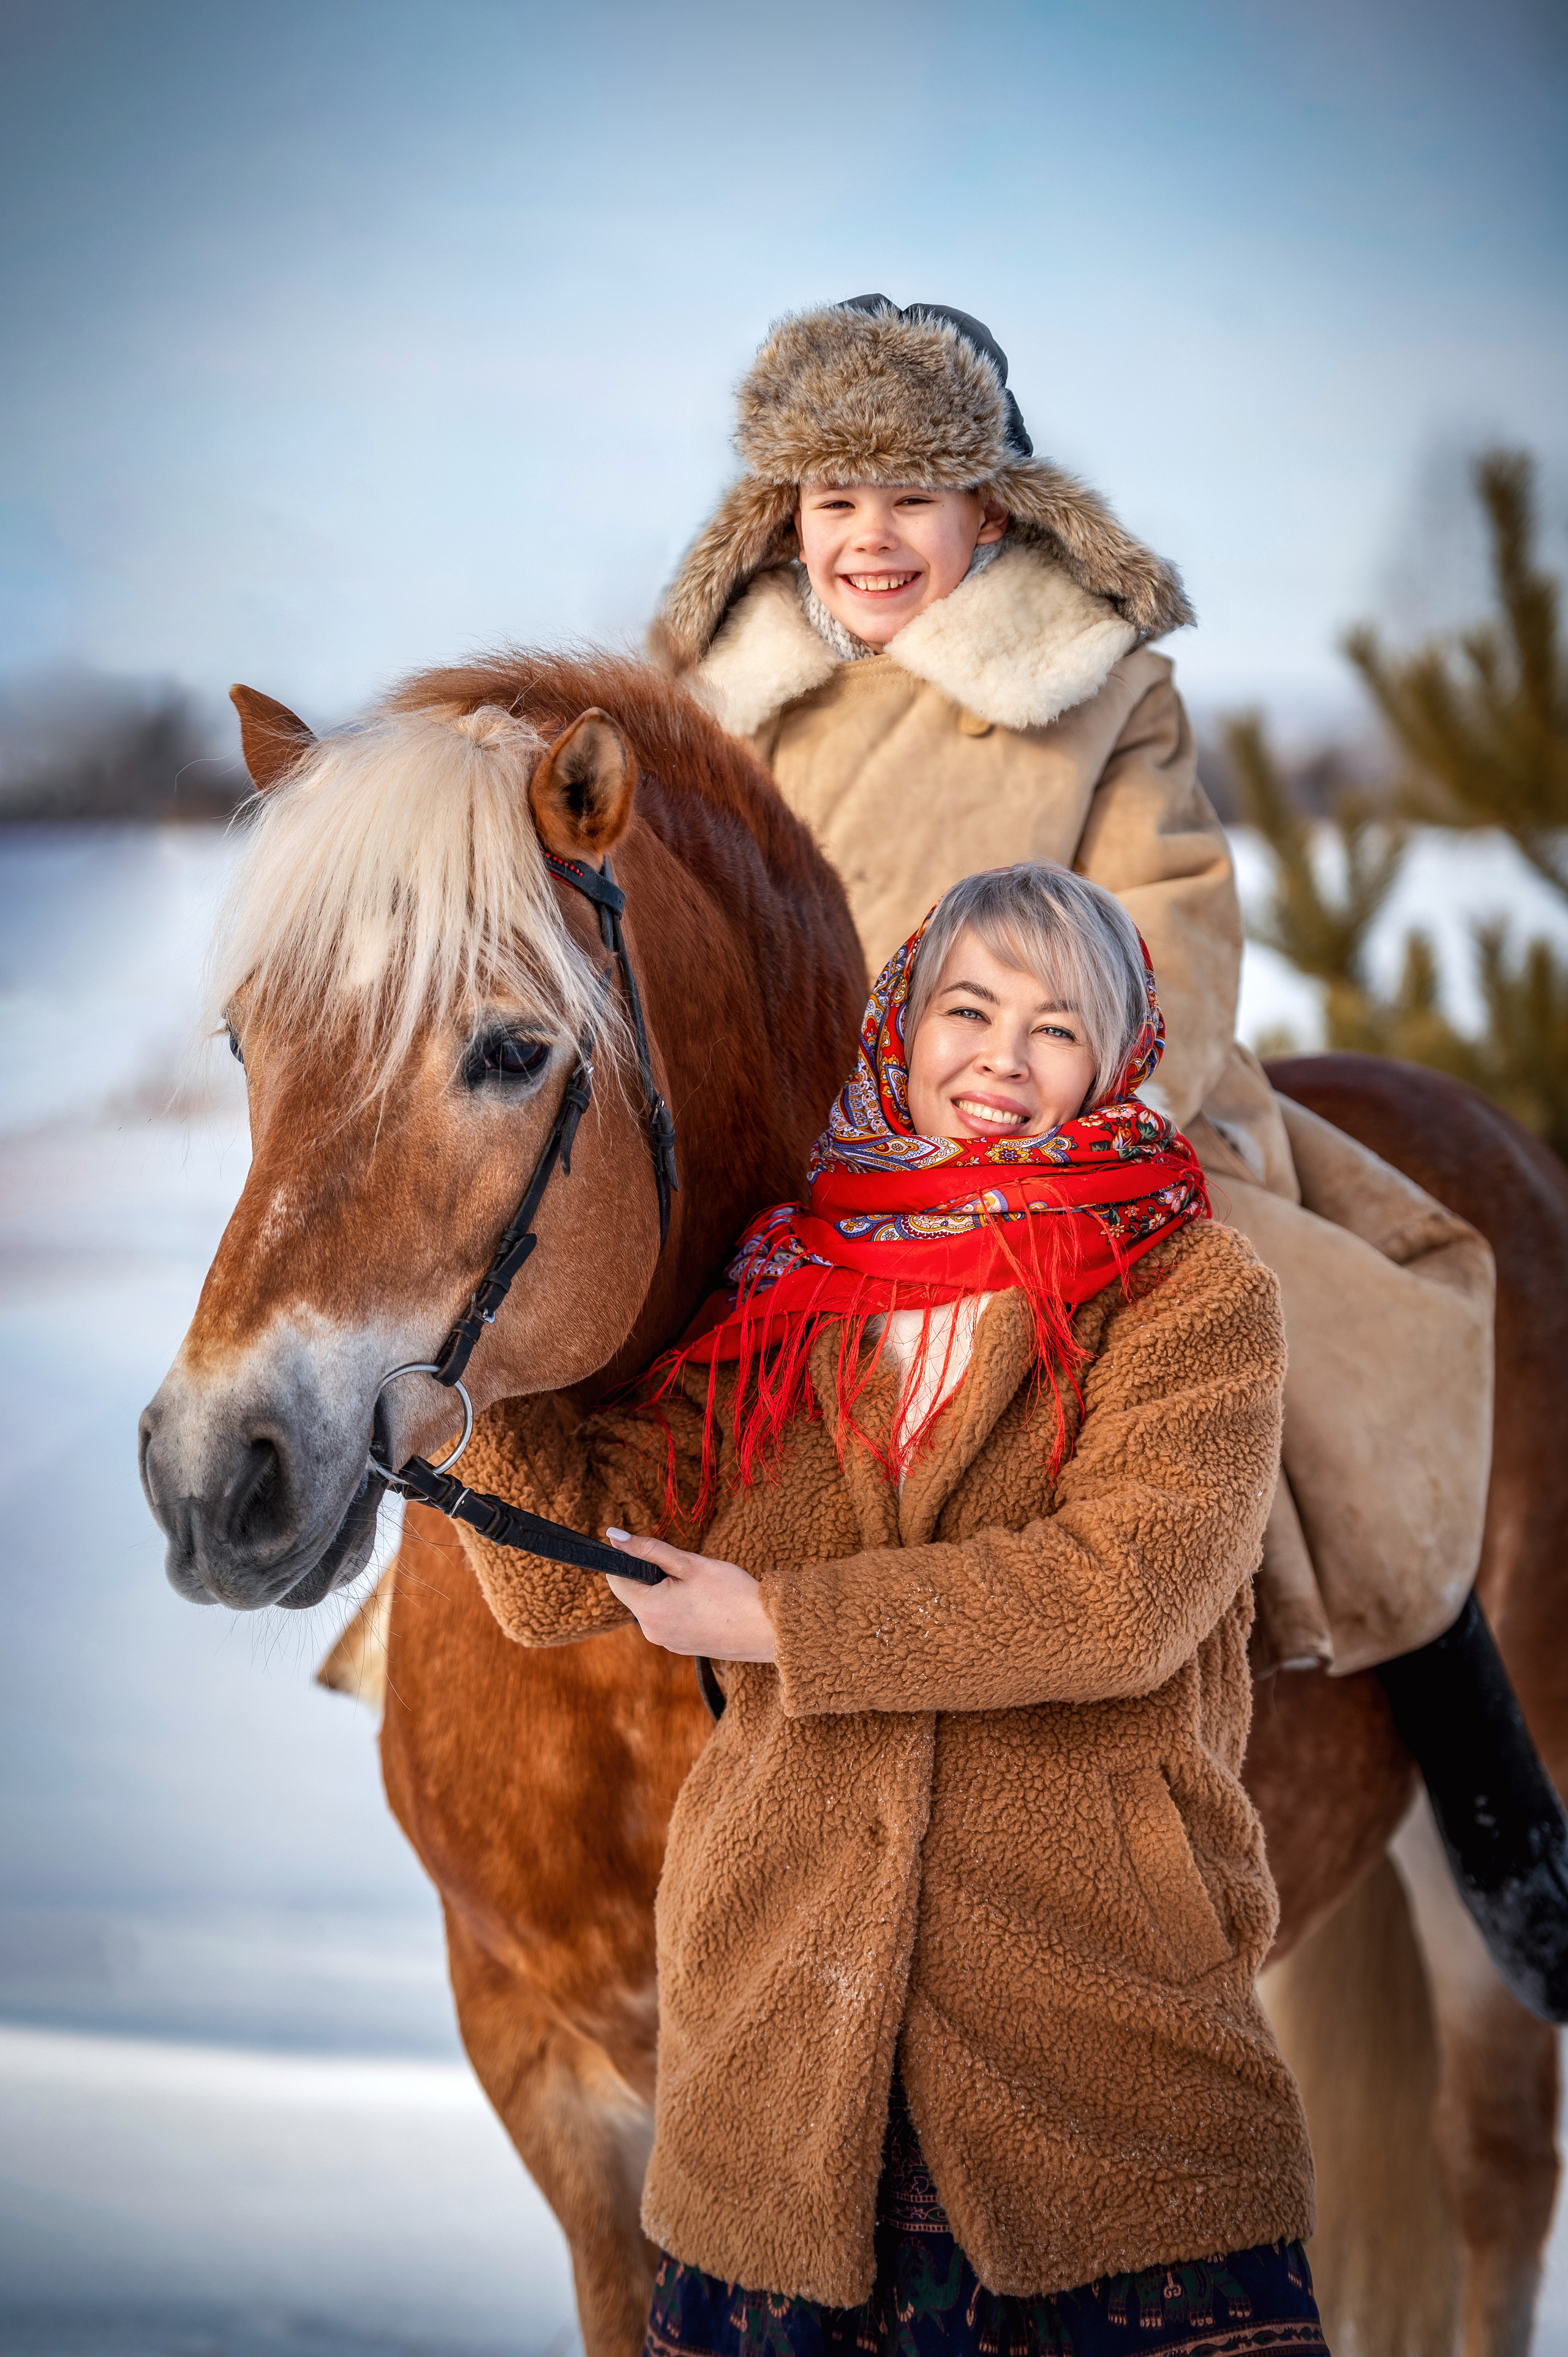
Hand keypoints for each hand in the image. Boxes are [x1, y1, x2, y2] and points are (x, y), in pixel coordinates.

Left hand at [604, 1530, 776, 1662]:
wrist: (767, 1631)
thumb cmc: (732, 1594)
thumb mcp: (690, 1564)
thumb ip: (649, 1549)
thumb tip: (614, 1535)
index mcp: (649, 1610)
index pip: (617, 1579)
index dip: (628, 1559)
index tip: (651, 1550)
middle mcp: (652, 1632)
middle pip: (636, 1593)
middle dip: (653, 1575)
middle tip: (687, 1570)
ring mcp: (667, 1643)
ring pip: (653, 1606)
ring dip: (667, 1591)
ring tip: (700, 1588)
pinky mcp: (681, 1647)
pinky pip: (668, 1620)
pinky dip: (678, 1607)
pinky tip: (704, 1603)